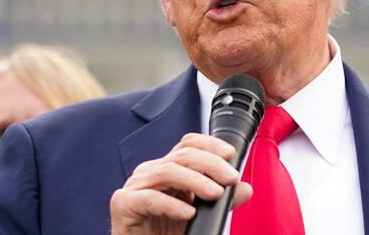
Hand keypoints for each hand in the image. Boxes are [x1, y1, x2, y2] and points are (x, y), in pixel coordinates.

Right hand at [110, 133, 252, 234]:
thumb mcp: (200, 216)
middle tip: (231, 178)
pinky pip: (149, 198)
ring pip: (168, 172)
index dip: (209, 144)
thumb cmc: (165, 234)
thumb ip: (221, 202)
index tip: (230, 154)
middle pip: (181, 156)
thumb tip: (245, 188)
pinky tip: (188, 212)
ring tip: (215, 194)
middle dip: (210, 164)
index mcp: (166, 169)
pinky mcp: (123, 204)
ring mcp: (134, 186)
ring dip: (196, 181)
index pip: (187, 145)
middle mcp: (150, 173)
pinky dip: (172, 204)